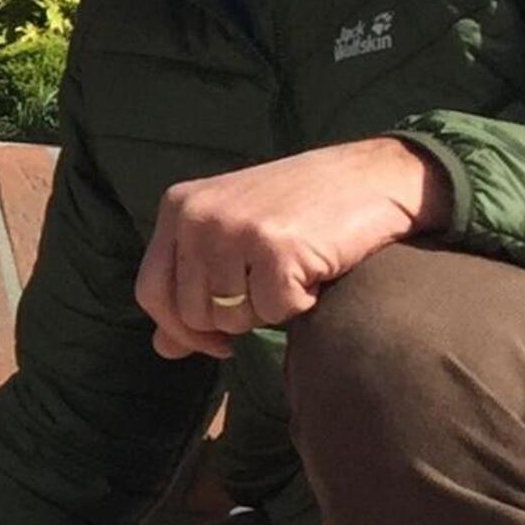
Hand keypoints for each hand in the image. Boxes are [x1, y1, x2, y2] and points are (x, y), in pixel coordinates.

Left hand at [135, 138, 448, 360]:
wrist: (374, 177)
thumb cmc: (303, 209)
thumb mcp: (234, 237)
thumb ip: (193, 287)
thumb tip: (162, 348)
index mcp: (179, 207)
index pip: (150, 291)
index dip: (181, 329)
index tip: (216, 340)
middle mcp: (198, 215)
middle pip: (192, 313)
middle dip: (236, 318)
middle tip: (272, 282)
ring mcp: (235, 229)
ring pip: (233, 318)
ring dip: (271, 308)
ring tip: (293, 267)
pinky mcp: (276, 248)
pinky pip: (277, 312)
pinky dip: (302, 302)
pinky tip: (315, 266)